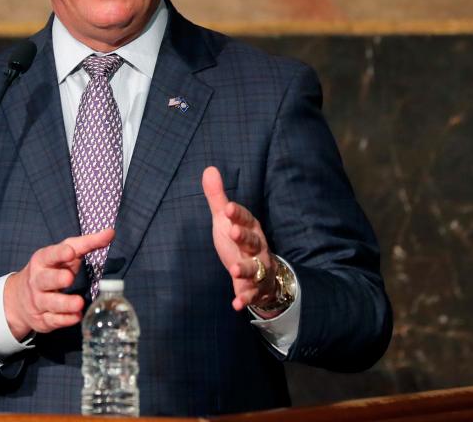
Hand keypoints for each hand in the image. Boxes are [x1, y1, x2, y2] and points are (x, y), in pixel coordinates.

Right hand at [2, 228, 114, 338]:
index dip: (59, 253)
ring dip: (64, 303)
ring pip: (50, 302)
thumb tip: (111, 232)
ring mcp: (38, 301)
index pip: (50, 255)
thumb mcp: (65, 254)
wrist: (19, 298)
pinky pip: (53, 320)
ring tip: (79, 304)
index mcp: (43, 261)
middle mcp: (38, 280)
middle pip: (45, 280)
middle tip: (69, 278)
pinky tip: (76, 317)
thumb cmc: (51, 269)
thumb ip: (87, 243)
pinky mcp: (42, 319)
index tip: (70, 252)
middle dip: (56, 279)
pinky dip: (65, 320)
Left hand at [203, 166, 277, 312]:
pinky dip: (245, 298)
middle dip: (244, 237)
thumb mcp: (226, 220)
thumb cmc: (240, 242)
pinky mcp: (256, 287)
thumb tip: (209, 169)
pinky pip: (252, 293)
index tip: (227, 207)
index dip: (236, 214)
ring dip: (244, 268)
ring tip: (232, 269)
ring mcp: (258, 267)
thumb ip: (218, 198)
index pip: (244, 218)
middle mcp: (257, 247)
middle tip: (233, 232)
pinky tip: (236, 303)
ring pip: (254, 268)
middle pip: (252, 240)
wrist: (264, 274)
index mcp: (250, 227)